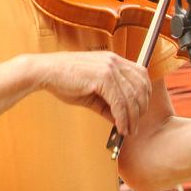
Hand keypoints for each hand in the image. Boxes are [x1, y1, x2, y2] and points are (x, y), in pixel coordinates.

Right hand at [34, 51, 151, 137]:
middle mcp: (115, 62)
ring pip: (131, 97)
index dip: (145, 94)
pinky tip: (120, 128)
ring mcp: (109, 68)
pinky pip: (119, 102)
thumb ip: (108, 104)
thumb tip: (121, 120)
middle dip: (141, 109)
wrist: (45, 72)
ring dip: (132, 118)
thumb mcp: (92, 92)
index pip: (141, 75)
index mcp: (114, 60)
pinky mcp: (102, 78)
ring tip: (128, 131)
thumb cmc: (65, 80)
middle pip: (140, 87)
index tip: (141, 110)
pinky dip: (122, 118)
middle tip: (136, 125)